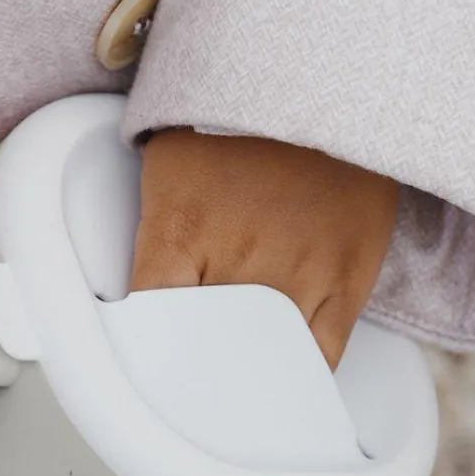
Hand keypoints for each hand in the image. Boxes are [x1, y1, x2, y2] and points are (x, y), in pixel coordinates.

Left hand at [133, 130, 399, 368]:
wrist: (330, 87)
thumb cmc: (243, 126)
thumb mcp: (170, 161)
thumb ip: (148, 224)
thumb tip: (128, 279)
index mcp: (178, 236)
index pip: (146, 324)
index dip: (144, 354)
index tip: (146, 369)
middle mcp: (234, 263)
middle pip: (203, 351)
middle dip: (194, 373)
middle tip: (192, 384)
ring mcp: (295, 277)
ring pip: (262, 362)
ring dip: (247, 379)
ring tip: (237, 387)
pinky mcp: (346, 283)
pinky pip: (320, 357)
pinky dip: (301, 377)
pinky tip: (287, 380)